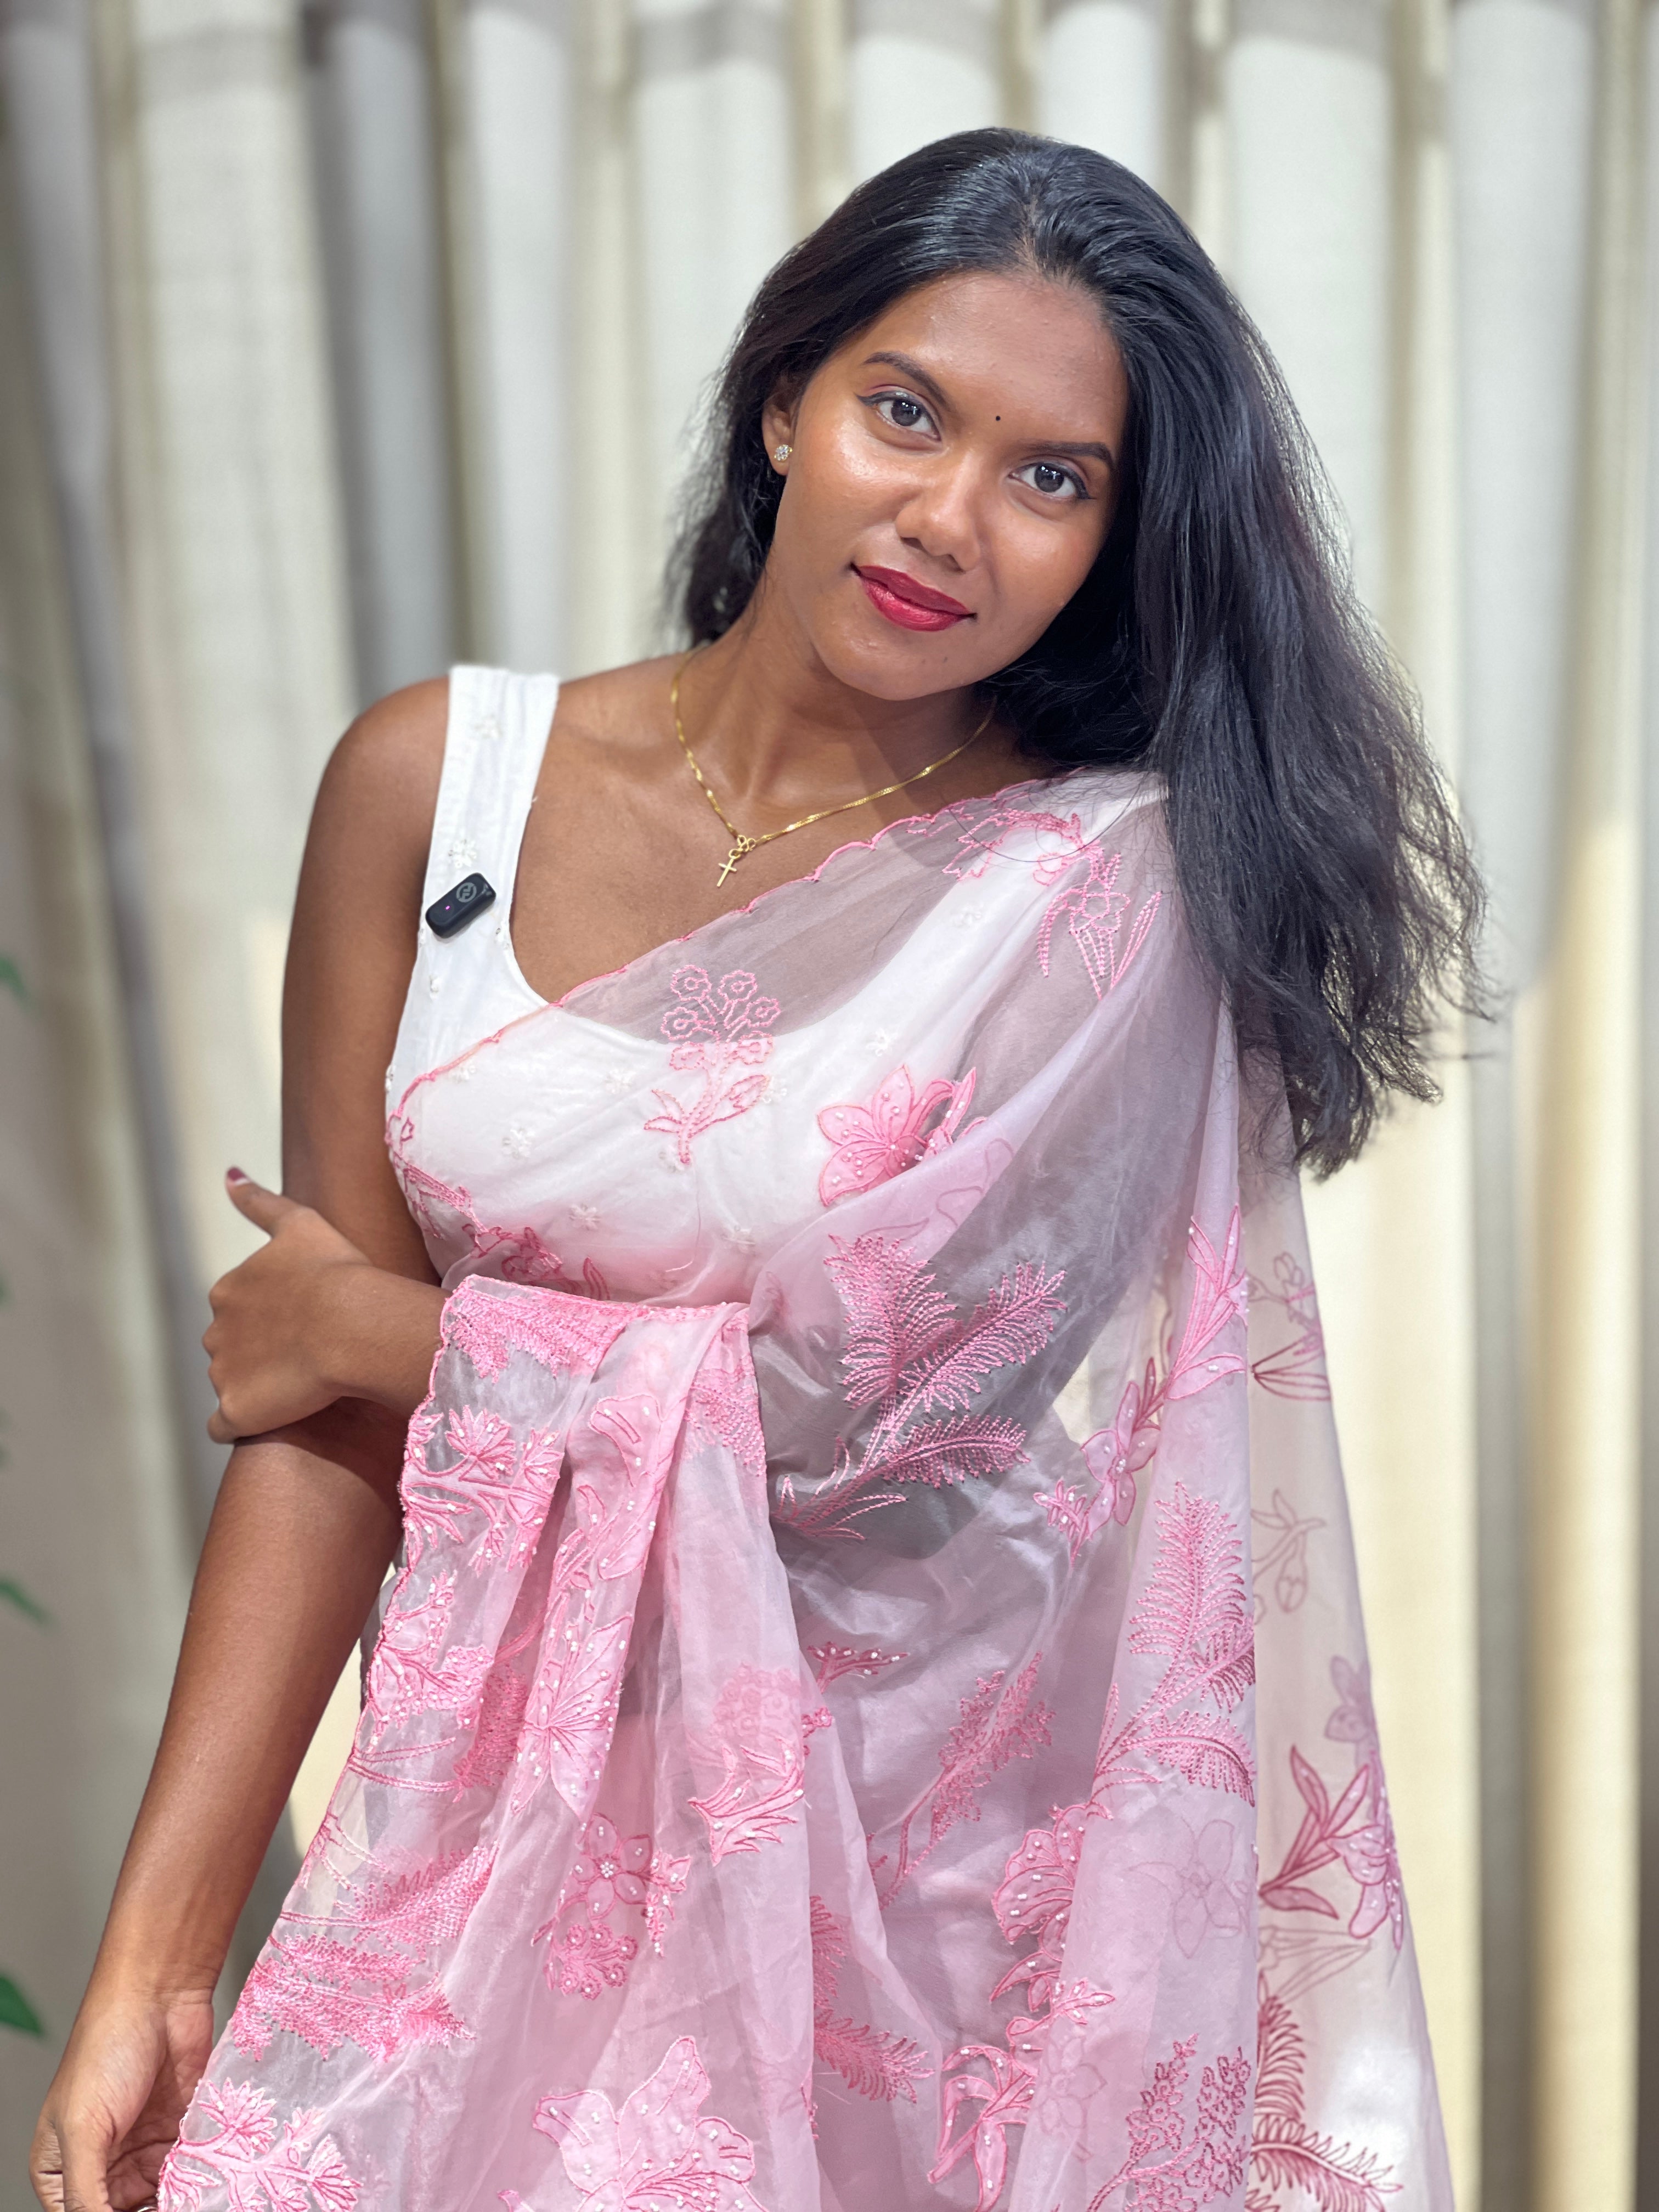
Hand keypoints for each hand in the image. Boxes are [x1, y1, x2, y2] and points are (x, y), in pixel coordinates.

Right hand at [30, 1981, 215, 2211]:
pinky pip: (188, 2173)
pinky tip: (207, 2183)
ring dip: (177, 2199)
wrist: (159, 1993)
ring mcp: (142, 2149)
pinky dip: (197, 2181)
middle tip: (171, 2205)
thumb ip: (85, 2191)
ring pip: (160, 2199)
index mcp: (61, 2169)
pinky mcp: (178, 2132)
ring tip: (193, 2197)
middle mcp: (102, 2164)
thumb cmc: (106, 2047)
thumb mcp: (83, 2129)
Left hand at [204, 1170, 377, 1439]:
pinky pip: (225, 1426)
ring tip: (301, 1387)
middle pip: (232, 1346)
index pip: (240, 1308)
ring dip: (259, 1386)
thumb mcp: (300, 1222)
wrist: (354, 1324)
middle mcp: (215, 1331)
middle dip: (261, 1352)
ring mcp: (223, 1375)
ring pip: (233, 1383)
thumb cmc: (337, 1270)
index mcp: (227, 1290)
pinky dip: (241, 1423)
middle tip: (309, 1354)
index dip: (275, 1316)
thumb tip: (227, 1173)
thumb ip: (259, 1201)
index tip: (309, 1319)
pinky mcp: (236, 1412)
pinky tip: (272, 1419)